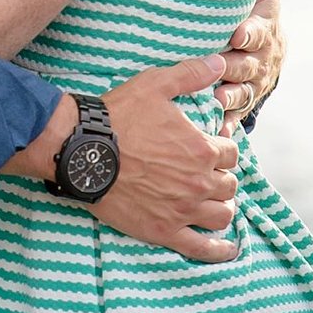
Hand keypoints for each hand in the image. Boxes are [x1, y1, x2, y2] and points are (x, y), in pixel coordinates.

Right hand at [91, 61, 240, 260]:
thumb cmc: (118, 117)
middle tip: (205, 173)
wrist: (82, 152)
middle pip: (229, 184)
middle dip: (220, 177)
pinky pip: (201, 247)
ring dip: (221, 207)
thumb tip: (220, 62)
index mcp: (202, 149)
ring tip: (212, 203)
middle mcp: (198, 182)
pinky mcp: (163, 230)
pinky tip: (227, 251)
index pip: (231, 153)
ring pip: (222, 214)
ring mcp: (182, 209)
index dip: (222, 148)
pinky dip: (218, 251)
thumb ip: (191, 74)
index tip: (210, 148)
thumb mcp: (155, 85)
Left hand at [217, 0, 289, 126]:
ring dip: (229, 98)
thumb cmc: (258, 13)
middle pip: (247, 65)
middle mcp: (259, 61)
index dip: (249, 33)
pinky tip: (215, 131)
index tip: (237, 33)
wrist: (268, 53)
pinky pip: (234, 116)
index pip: (257, 32)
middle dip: (235, 68)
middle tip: (221, 68)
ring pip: (241, 93)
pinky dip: (226, 124)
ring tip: (215, 100)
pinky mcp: (240, 104)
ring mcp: (251, 85)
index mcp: (262, 32)